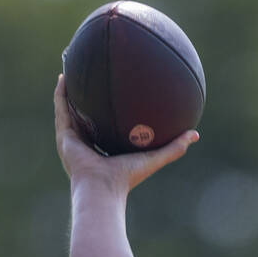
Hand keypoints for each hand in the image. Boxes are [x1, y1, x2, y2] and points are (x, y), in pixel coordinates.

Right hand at [54, 74, 198, 192]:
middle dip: (88, 97)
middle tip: (94, 76)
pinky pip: (61, 108)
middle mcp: (88, 143)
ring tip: (72, 68)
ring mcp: (73, 139)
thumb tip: (196, 135)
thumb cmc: (128, 177)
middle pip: (87, 114)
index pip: (107, 125)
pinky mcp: (64, 136)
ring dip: (70, 90)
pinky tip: (64, 75)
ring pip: (70, 109)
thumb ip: (174, 148)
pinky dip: (61, 93)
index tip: (116, 92)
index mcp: (106, 148)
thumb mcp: (155, 158)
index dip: (110, 110)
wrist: (103, 188)